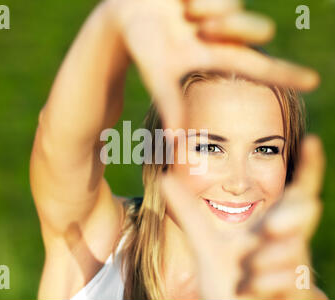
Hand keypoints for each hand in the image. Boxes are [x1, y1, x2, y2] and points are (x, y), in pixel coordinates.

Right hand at [106, 0, 319, 128]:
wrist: (129, 12)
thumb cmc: (143, 47)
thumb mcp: (158, 75)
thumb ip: (169, 104)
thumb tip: (175, 142)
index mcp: (218, 57)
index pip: (260, 67)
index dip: (285, 74)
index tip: (314, 83)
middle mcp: (226, 35)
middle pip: (259, 31)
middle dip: (236, 29)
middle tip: (201, 30)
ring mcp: (224, 10)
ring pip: (239, 9)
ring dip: (211, 14)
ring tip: (186, 15)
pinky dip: (201, 0)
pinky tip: (183, 2)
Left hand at [160, 135, 326, 298]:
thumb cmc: (228, 280)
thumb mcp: (204, 244)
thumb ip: (187, 212)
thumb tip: (164, 178)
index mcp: (269, 227)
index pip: (296, 193)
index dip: (309, 168)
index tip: (311, 140)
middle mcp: (286, 242)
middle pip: (304, 213)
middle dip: (290, 217)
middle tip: (269, 228)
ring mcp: (293, 267)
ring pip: (293, 249)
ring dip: (265, 260)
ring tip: (247, 275)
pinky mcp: (297, 293)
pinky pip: (289, 280)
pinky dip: (264, 283)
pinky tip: (249, 289)